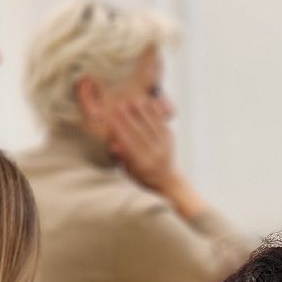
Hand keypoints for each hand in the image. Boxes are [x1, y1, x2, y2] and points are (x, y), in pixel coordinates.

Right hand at [107, 100, 206, 218]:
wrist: (167, 180)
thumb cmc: (142, 175)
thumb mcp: (129, 171)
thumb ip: (122, 158)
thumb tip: (114, 145)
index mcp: (142, 164)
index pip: (128, 143)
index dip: (119, 130)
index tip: (110, 119)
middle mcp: (155, 155)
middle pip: (139, 133)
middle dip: (128, 118)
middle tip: (118, 105)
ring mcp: (164, 147)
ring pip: (151, 126)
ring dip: (142, 112)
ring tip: (132, 101)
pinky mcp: (171, 140)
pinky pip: (162, 124)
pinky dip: (155, 113)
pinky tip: (148, 103)